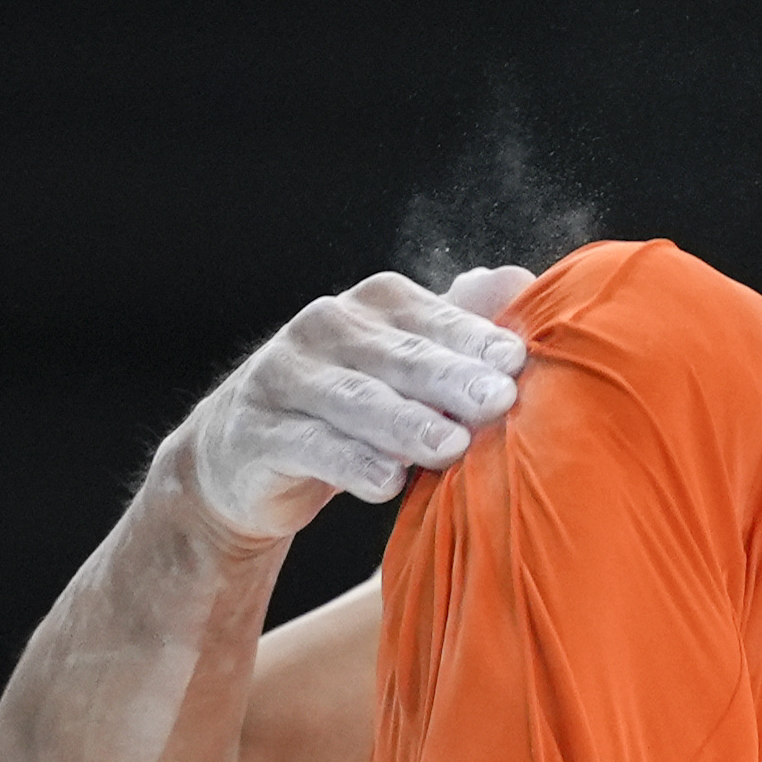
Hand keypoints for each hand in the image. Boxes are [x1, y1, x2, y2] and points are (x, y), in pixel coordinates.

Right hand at [170, 266, 536, 542]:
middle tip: (498, 400)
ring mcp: (287, 376)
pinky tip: (388, 482)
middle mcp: (327, 328)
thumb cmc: (355, 404)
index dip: (475, 339)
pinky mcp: (257, 431)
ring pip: (357, 400)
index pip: (434, 318)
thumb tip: (516, 279)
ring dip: (406, 424)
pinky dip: (352, 464)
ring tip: (451, 447)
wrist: (244, 452)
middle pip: (401, 357)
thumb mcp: (409, 363)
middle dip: (452, 378)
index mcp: (375, 305)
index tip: (516, 361)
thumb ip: (460, 327)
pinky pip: (313, 447)